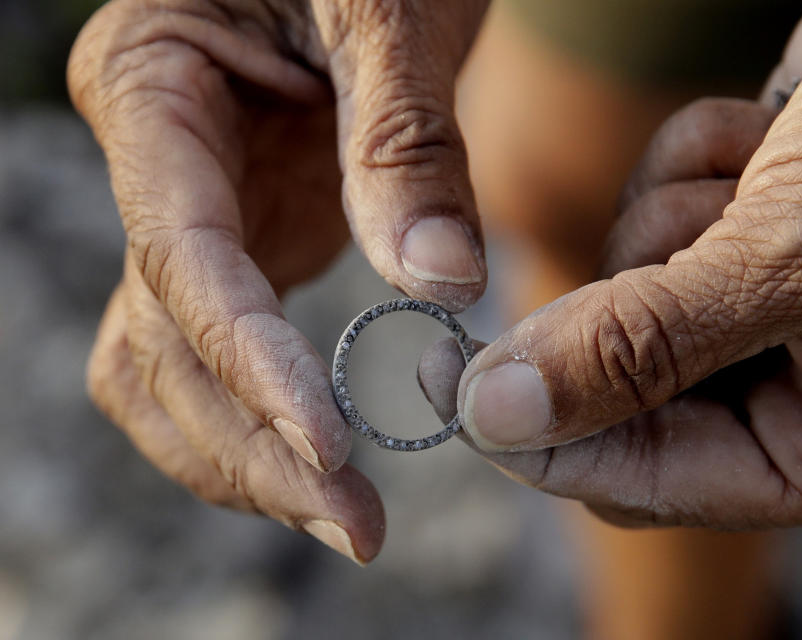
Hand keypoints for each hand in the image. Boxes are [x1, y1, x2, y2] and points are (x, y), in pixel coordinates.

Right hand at [70, 0, 488, 562]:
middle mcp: (154, 165)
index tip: (327, 444)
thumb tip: (440, 283)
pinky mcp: (245, 241)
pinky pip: (219, 353)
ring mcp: (196, 212)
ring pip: (167, 367)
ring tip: (341, 517)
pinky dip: (258, 418)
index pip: (181, 254)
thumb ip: (403, 139)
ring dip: (241, 455)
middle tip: (353, 523)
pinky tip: (321, 463)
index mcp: (151, 86)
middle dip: (250, 443)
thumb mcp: (389, 8)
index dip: (247, 360)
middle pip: (164, 339)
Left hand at [421, 0, 801, 529]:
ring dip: (678, 214)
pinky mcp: (746, 230)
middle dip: (637, 301)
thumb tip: (495, 418)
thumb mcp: (792, 259)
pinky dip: (695, 160)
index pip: (647, 482)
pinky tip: (777, 130)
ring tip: (778, 166)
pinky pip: (654, 213)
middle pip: (626, 394)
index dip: (540, 439)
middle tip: (677, 238)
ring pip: (627, 296)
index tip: (445, 383)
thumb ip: (637, 351)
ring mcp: (774, 310)